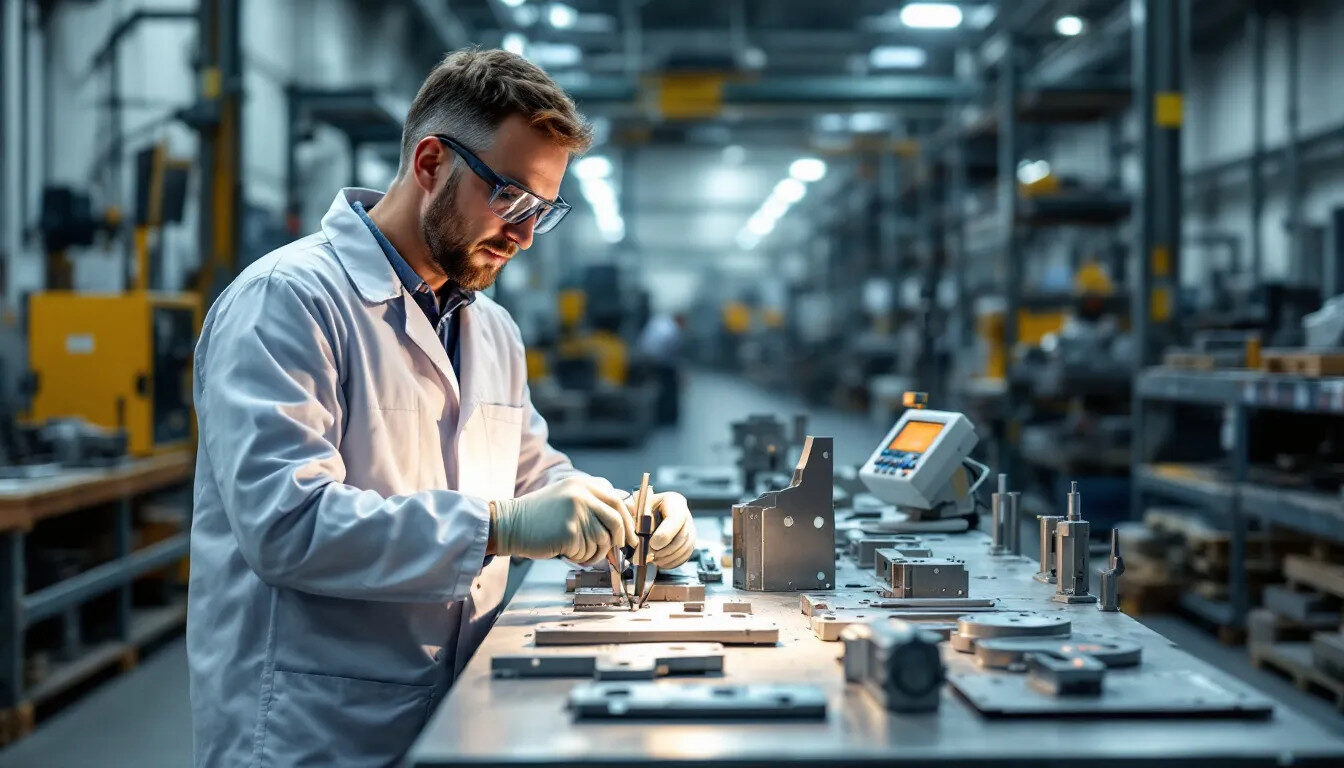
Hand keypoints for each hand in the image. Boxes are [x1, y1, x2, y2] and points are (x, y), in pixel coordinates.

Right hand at [489, 477, 634, 562]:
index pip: (616, 501)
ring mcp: (576, 511)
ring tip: (580, 552)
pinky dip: (581, 557)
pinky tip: (568, 553)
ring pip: (603, 540)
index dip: (627, 520)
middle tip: (621, 549)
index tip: (630, 535)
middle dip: (621, 538)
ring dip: (595, 553)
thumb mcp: (567, 498)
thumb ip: (592, 504)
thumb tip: (621, 524)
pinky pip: (588, 551)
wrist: (509, 524)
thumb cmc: (539, 517)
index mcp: (583, 484)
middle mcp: (582, 494)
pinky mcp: (569, 531)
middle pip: (615, 520)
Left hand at [632, 491, 695, 567]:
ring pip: (685, 547)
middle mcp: (686, 514)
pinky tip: (661, 562)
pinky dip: (673, 561)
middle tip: (650, 556)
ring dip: (668, 557)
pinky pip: (686, 554)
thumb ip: (639, 523)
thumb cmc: (642, 510)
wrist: (648, 513)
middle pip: (682, 536)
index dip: (664, 535)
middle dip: (665, 550)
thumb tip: (641, 542)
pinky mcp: (690, 541)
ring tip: (653, 559)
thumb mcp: (638, 510)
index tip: (652, 545)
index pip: (675, 519)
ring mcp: (690, 528)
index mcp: (674, 501)